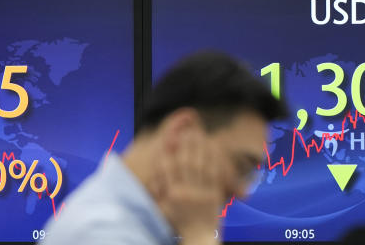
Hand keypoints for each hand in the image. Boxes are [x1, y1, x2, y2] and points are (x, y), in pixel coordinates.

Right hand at [152, 126, 223, 244]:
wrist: (198, 237)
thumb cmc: (179, 222)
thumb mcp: (162, 208)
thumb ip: (157, 191)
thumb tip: (151, 175)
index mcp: (172, 194)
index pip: (168, 168)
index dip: (168, 151)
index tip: (168, 138)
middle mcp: (185, 192)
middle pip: (185, 163)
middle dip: (185, 145)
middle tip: (186, 131)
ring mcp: (201, 193)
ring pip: (200, 164)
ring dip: (199, 147)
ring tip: (199, 134)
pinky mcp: (214, 195)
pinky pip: (214, 173)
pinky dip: (213, 159)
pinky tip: (213, 148)